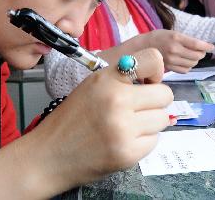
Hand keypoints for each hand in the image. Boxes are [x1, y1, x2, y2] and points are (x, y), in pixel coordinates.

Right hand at [32, 48, 173, 189]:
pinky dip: (143, 142)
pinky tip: (123, 141)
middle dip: (154, 101)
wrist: (49, 155)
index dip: (155, 72)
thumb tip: (155, 81)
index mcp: (106, 79)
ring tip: (128, 126)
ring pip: (163, 118)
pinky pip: (155, 141)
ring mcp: (124, 129)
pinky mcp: (129, 153)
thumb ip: (120, 79)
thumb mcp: (91, 86)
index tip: (146, 83)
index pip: (152, 60)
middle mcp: (117, 100)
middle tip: (137, 109)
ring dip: (150, 123)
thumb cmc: (71, 118)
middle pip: (165, 94)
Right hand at [142, 30, 214, 72]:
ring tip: (191, 56)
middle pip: (196, 56)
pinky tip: (184, 61)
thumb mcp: (173, 33)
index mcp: (176, 37)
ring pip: (192, 64)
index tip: (212, 47)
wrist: (143, 46)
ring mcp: (171, 60)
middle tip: (201, 51)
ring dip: (195, 60)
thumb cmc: (159, 37)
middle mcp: (174, 49)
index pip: (196, 44)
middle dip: (201, 54)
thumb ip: (187, 39)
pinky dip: (188, 66)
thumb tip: (203, 46)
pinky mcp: (168, 67)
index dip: (206, 46)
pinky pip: (185, 70)